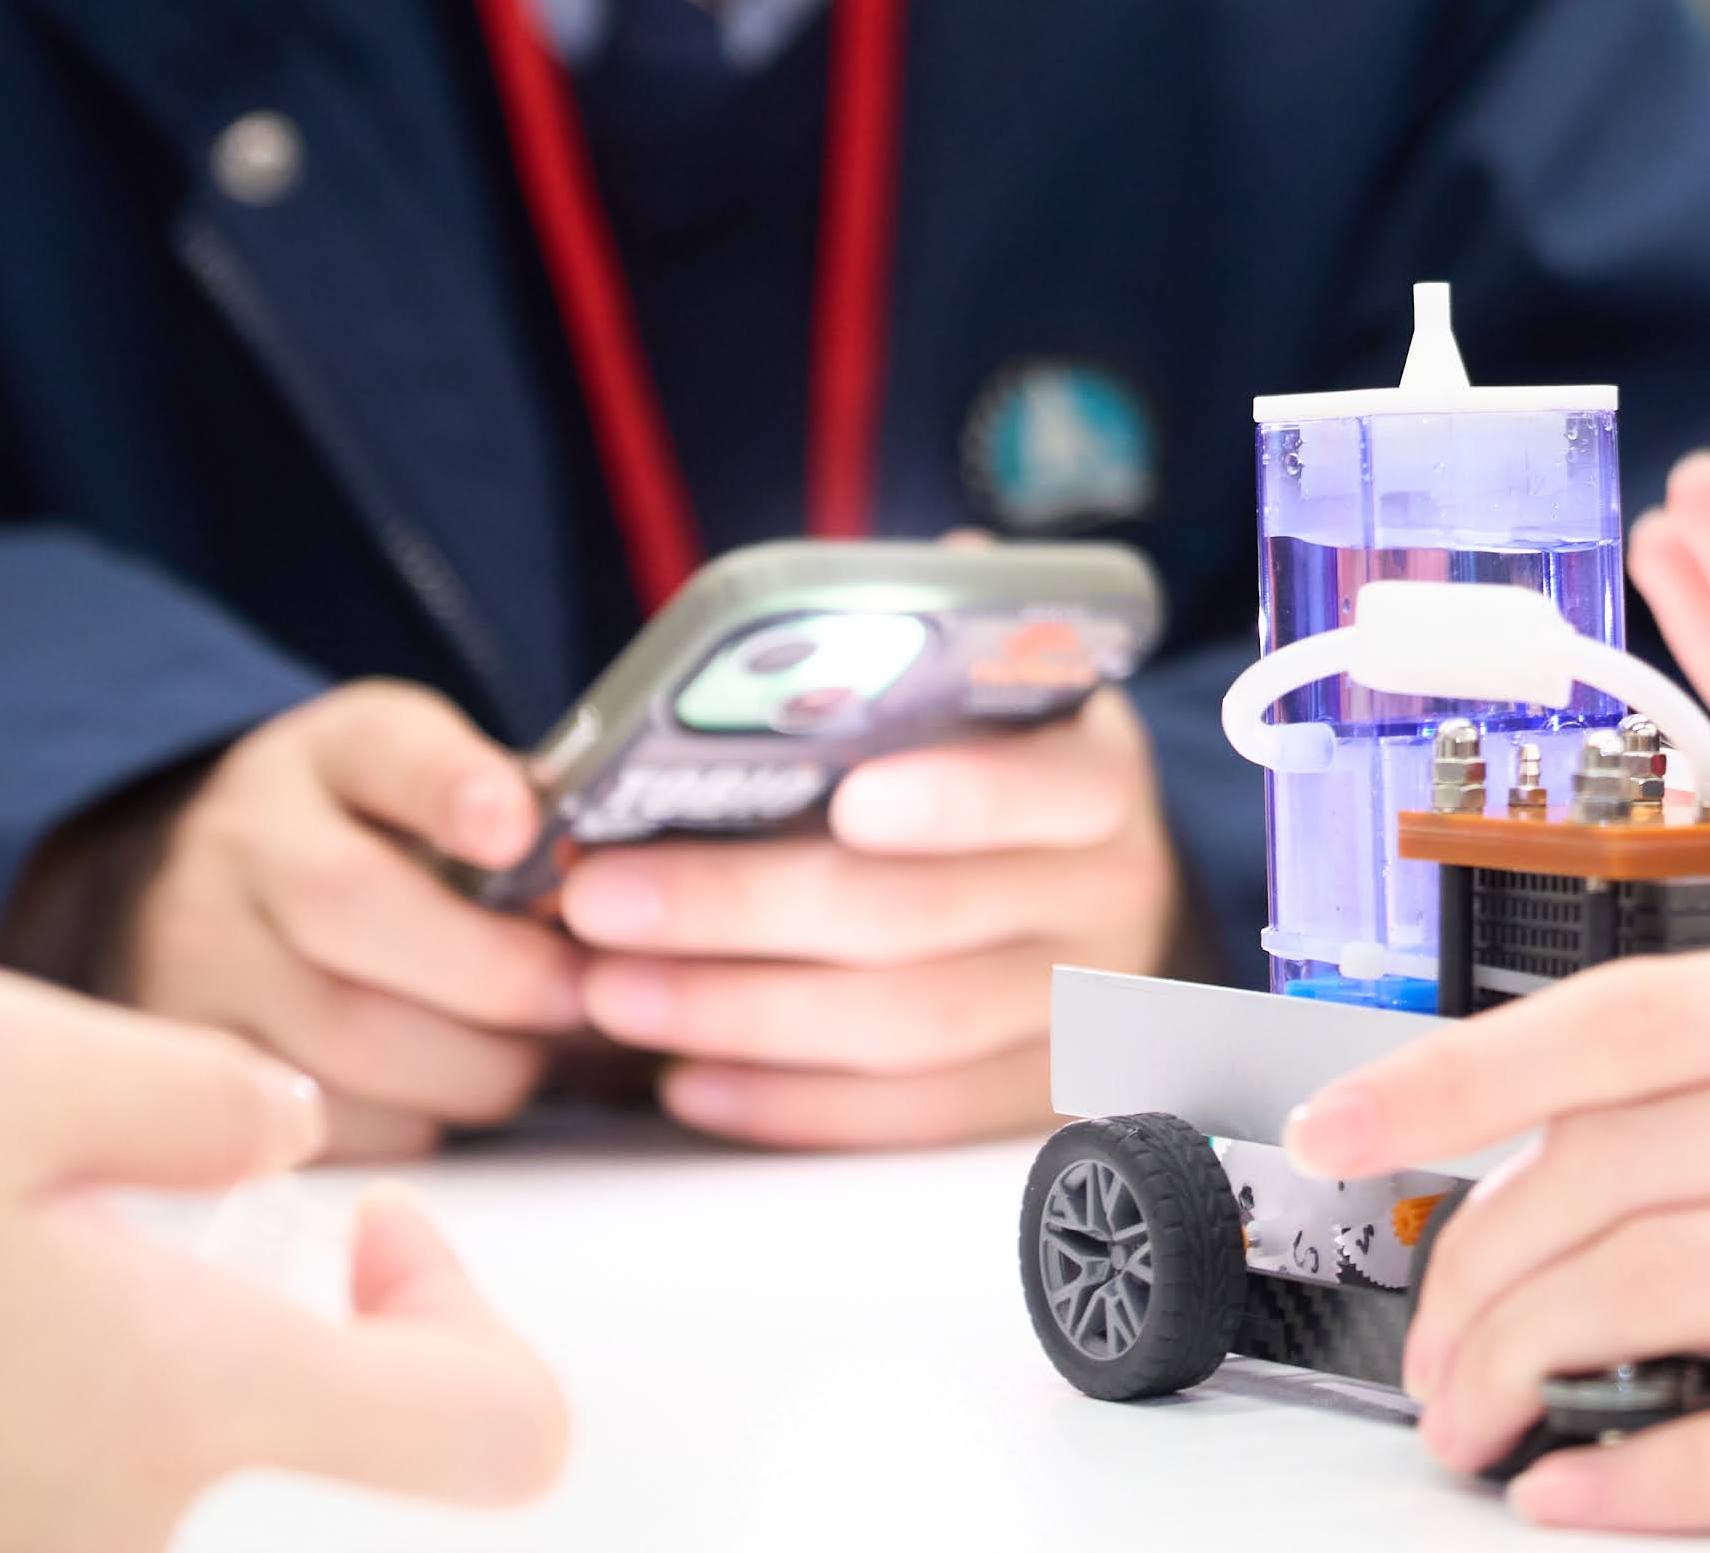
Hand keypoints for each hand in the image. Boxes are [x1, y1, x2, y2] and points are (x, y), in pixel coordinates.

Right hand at [114, 681, 588, 1157]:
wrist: (198, 897)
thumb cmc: (362, 840)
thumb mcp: (423, 779)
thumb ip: (508, 803)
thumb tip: (615, 877)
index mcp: (322, 756)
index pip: (385, 746)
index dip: (453, 785)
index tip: (518, 827)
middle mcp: (237, 846)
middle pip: (356, 909)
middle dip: (497, 972)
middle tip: (582, 997)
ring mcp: (193, 959)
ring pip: (342, 1037)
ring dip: (471, 1062)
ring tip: (535, 1056)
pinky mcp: (192, 1071)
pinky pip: (319, 1119)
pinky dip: (413, 1119)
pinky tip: (455, 1092)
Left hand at [555, 687, 1179, 1146]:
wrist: (1102, 906)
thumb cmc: (1002, 777)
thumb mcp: (998, 703)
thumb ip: (935, 655)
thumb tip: (863, 589)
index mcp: (1098, 778)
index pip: (1045, 788)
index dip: (956, 797)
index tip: (845, 798)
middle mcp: (1105, 899)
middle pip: (920, 918)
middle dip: (744, 909)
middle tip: (604, 898)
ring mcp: (1075, 1014)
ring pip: (902, 1030)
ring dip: (740, 1012)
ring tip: (609, 989)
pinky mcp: (1029, 1103)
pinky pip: (905, 1120)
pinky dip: (791, 1107)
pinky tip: (689, 1082)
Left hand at [1291, 920, 1709, 1529]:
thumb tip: (1662, 1107)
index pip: (1622, 1022)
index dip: (1454, 1074)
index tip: (1347, 1123)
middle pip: (1621, 1181)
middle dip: (1480, 1272)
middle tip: (1425, 1347)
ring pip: (1687, 1300)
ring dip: (1540, 1369)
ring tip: (1475, 1425)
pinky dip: (1677, 1483)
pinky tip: (1596, 1503)